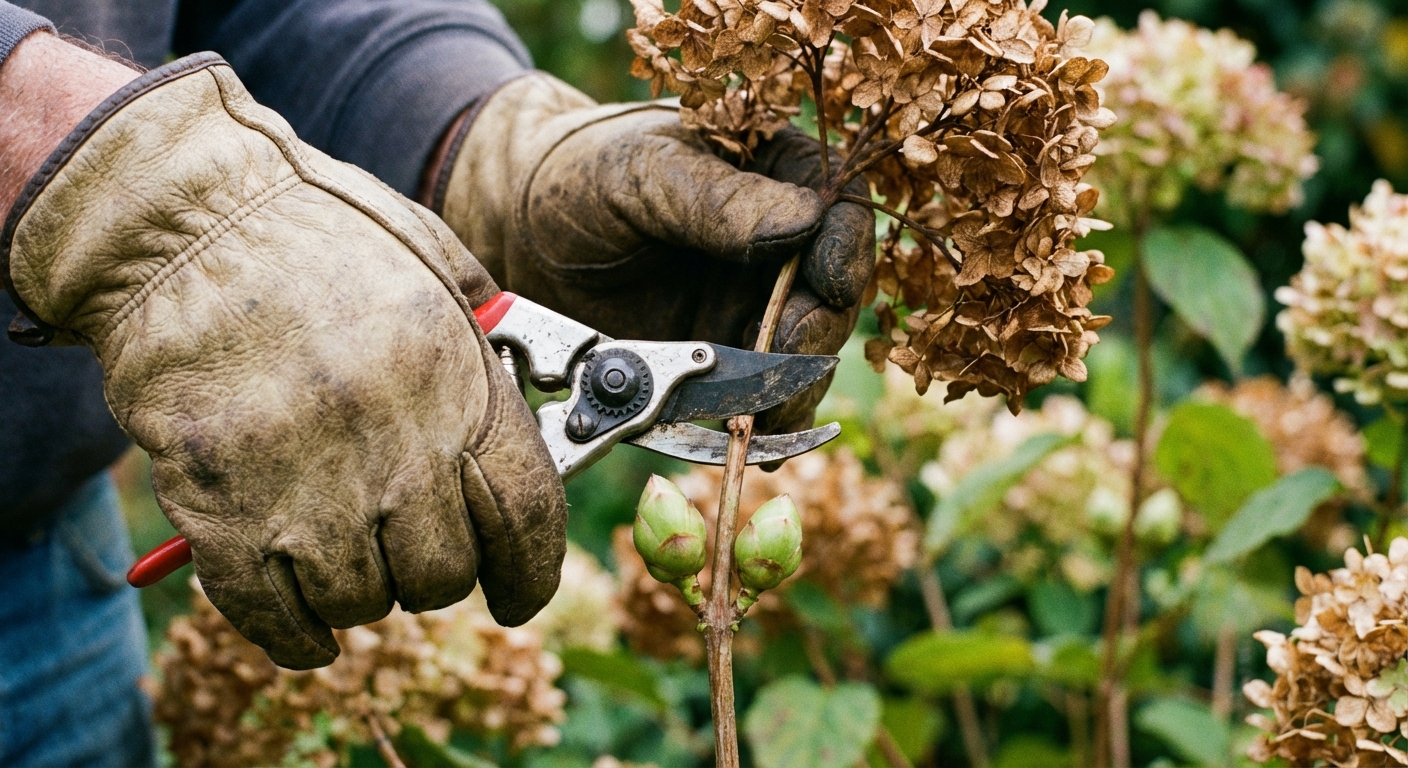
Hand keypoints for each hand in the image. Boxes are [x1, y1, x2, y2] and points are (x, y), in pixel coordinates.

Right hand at [2, 48, 566, 668]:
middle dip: (434, 572)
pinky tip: (304, 622)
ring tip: (342, 546)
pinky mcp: (220, 513)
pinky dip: (295, 635)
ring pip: (361, 602)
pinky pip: (274, 619)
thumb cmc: (314, 230)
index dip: (531, 572)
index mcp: (456, 383)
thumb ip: (490, 341)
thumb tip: (529, 406)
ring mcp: (304, 487)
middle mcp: (392, 446)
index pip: (526, 516)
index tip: (518, 594)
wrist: (177, 225)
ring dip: (359, 591)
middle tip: (409, 545)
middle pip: (443, 575)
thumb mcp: (435, 261)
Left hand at [433, 74, 874, 434]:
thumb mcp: (641, 174)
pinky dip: (762, 421)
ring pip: (804, 354)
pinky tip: (754, 437)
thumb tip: (804, 218)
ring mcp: (753, 304)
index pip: (840, 205)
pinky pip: (760, 396)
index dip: (846, 246)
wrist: (515, 234)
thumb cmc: (577, 178)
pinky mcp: (723, 359)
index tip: (832, 284)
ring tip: (768, 411)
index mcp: (772, 172)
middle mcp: (778, 243)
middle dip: (817, 330)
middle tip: (787, 355)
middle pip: (832, 292)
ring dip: (794, 388)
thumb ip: (717, 200)